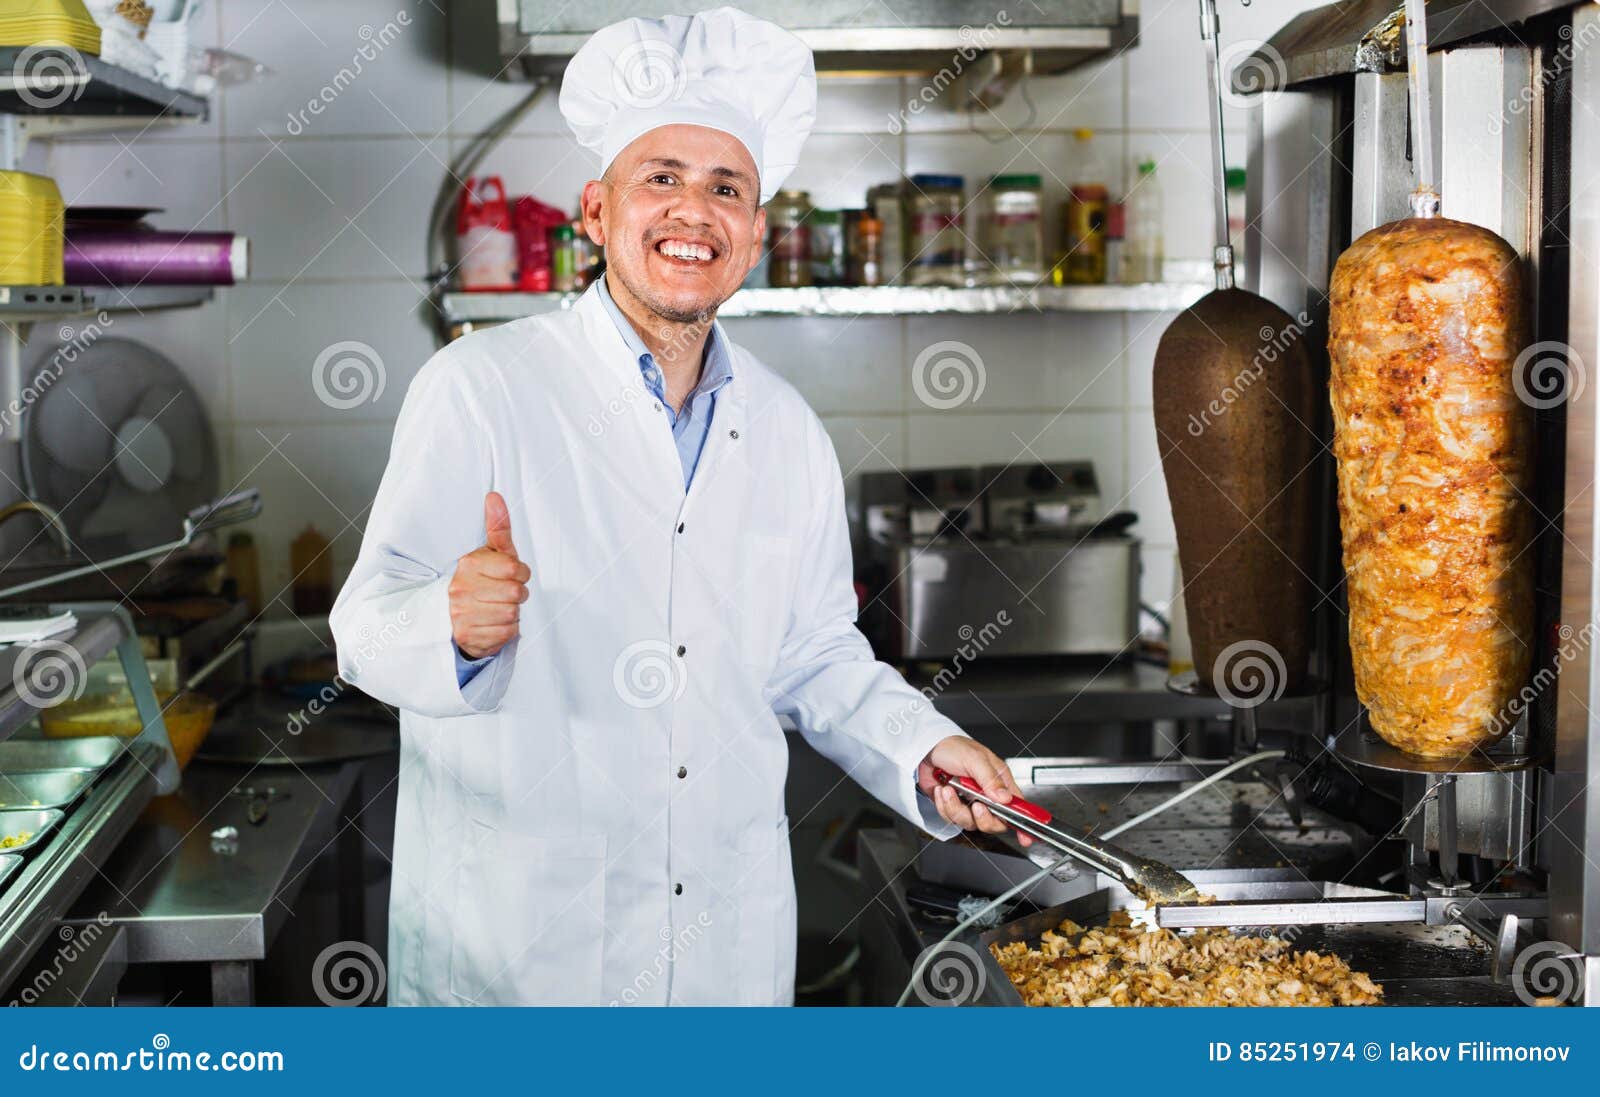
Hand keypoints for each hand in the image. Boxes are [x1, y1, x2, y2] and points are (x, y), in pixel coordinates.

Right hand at [449, 491, 530, 659]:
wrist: (454, 616)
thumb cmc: (481, 580)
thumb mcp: (491, 553)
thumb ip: (498, 527)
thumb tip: (494, 496)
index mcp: (468, 564)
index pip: (514, 569)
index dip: (521, 574)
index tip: (513, 575)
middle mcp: (461, 588)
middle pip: (516, 593)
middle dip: (517, 594)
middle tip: (505, 593)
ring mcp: (461, 615)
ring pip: (512, 614)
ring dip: (512, 613)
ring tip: (498, 607)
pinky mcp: (467, 637)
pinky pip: (506, 633)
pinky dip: (506, 630)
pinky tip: (494, 622)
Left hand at [917, 735, 1031, 844]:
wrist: (927, 749)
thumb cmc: (953, 747)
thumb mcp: (975, 759)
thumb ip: (990, 779)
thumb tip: (1004, 799)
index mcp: (1000, 782)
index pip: (1017, 807)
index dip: (1022, 824)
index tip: (1025, 838)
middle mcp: (987, 795)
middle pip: (994, 823)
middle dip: (982, 818)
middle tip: (975, 805)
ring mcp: (970, 803)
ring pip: (970, 823)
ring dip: (956, 807)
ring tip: (949, 789)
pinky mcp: (954, 807)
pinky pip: (951, 818)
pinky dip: (943, 805)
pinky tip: (942, 789)